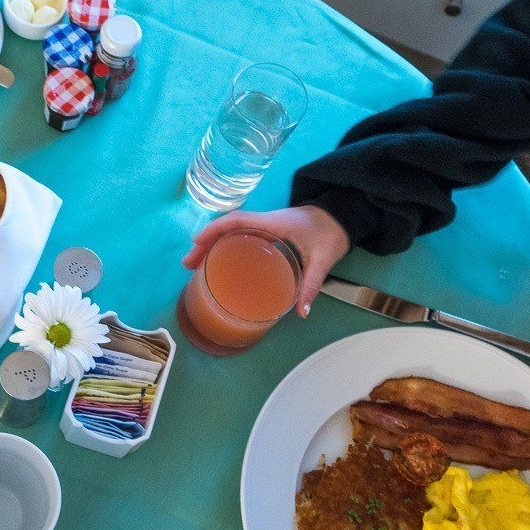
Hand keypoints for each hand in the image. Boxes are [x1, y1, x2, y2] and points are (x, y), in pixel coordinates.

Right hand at [181, 205, 349, 317]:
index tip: (197, 243)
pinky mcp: (267, 232)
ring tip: (194, 264)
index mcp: (273, 223)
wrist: (341, 217)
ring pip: (230, 231)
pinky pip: (239, 236)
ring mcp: (264, 226)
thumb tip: (300, 312)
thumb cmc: (330, 233)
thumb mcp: (323, 259)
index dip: (215, 230)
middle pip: (227, 227)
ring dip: (211, 244)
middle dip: (205, 242)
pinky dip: (224, 246)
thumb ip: (311, 285)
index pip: (238, 220)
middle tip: (188, 264)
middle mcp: (264, 221)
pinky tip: (217, 261)